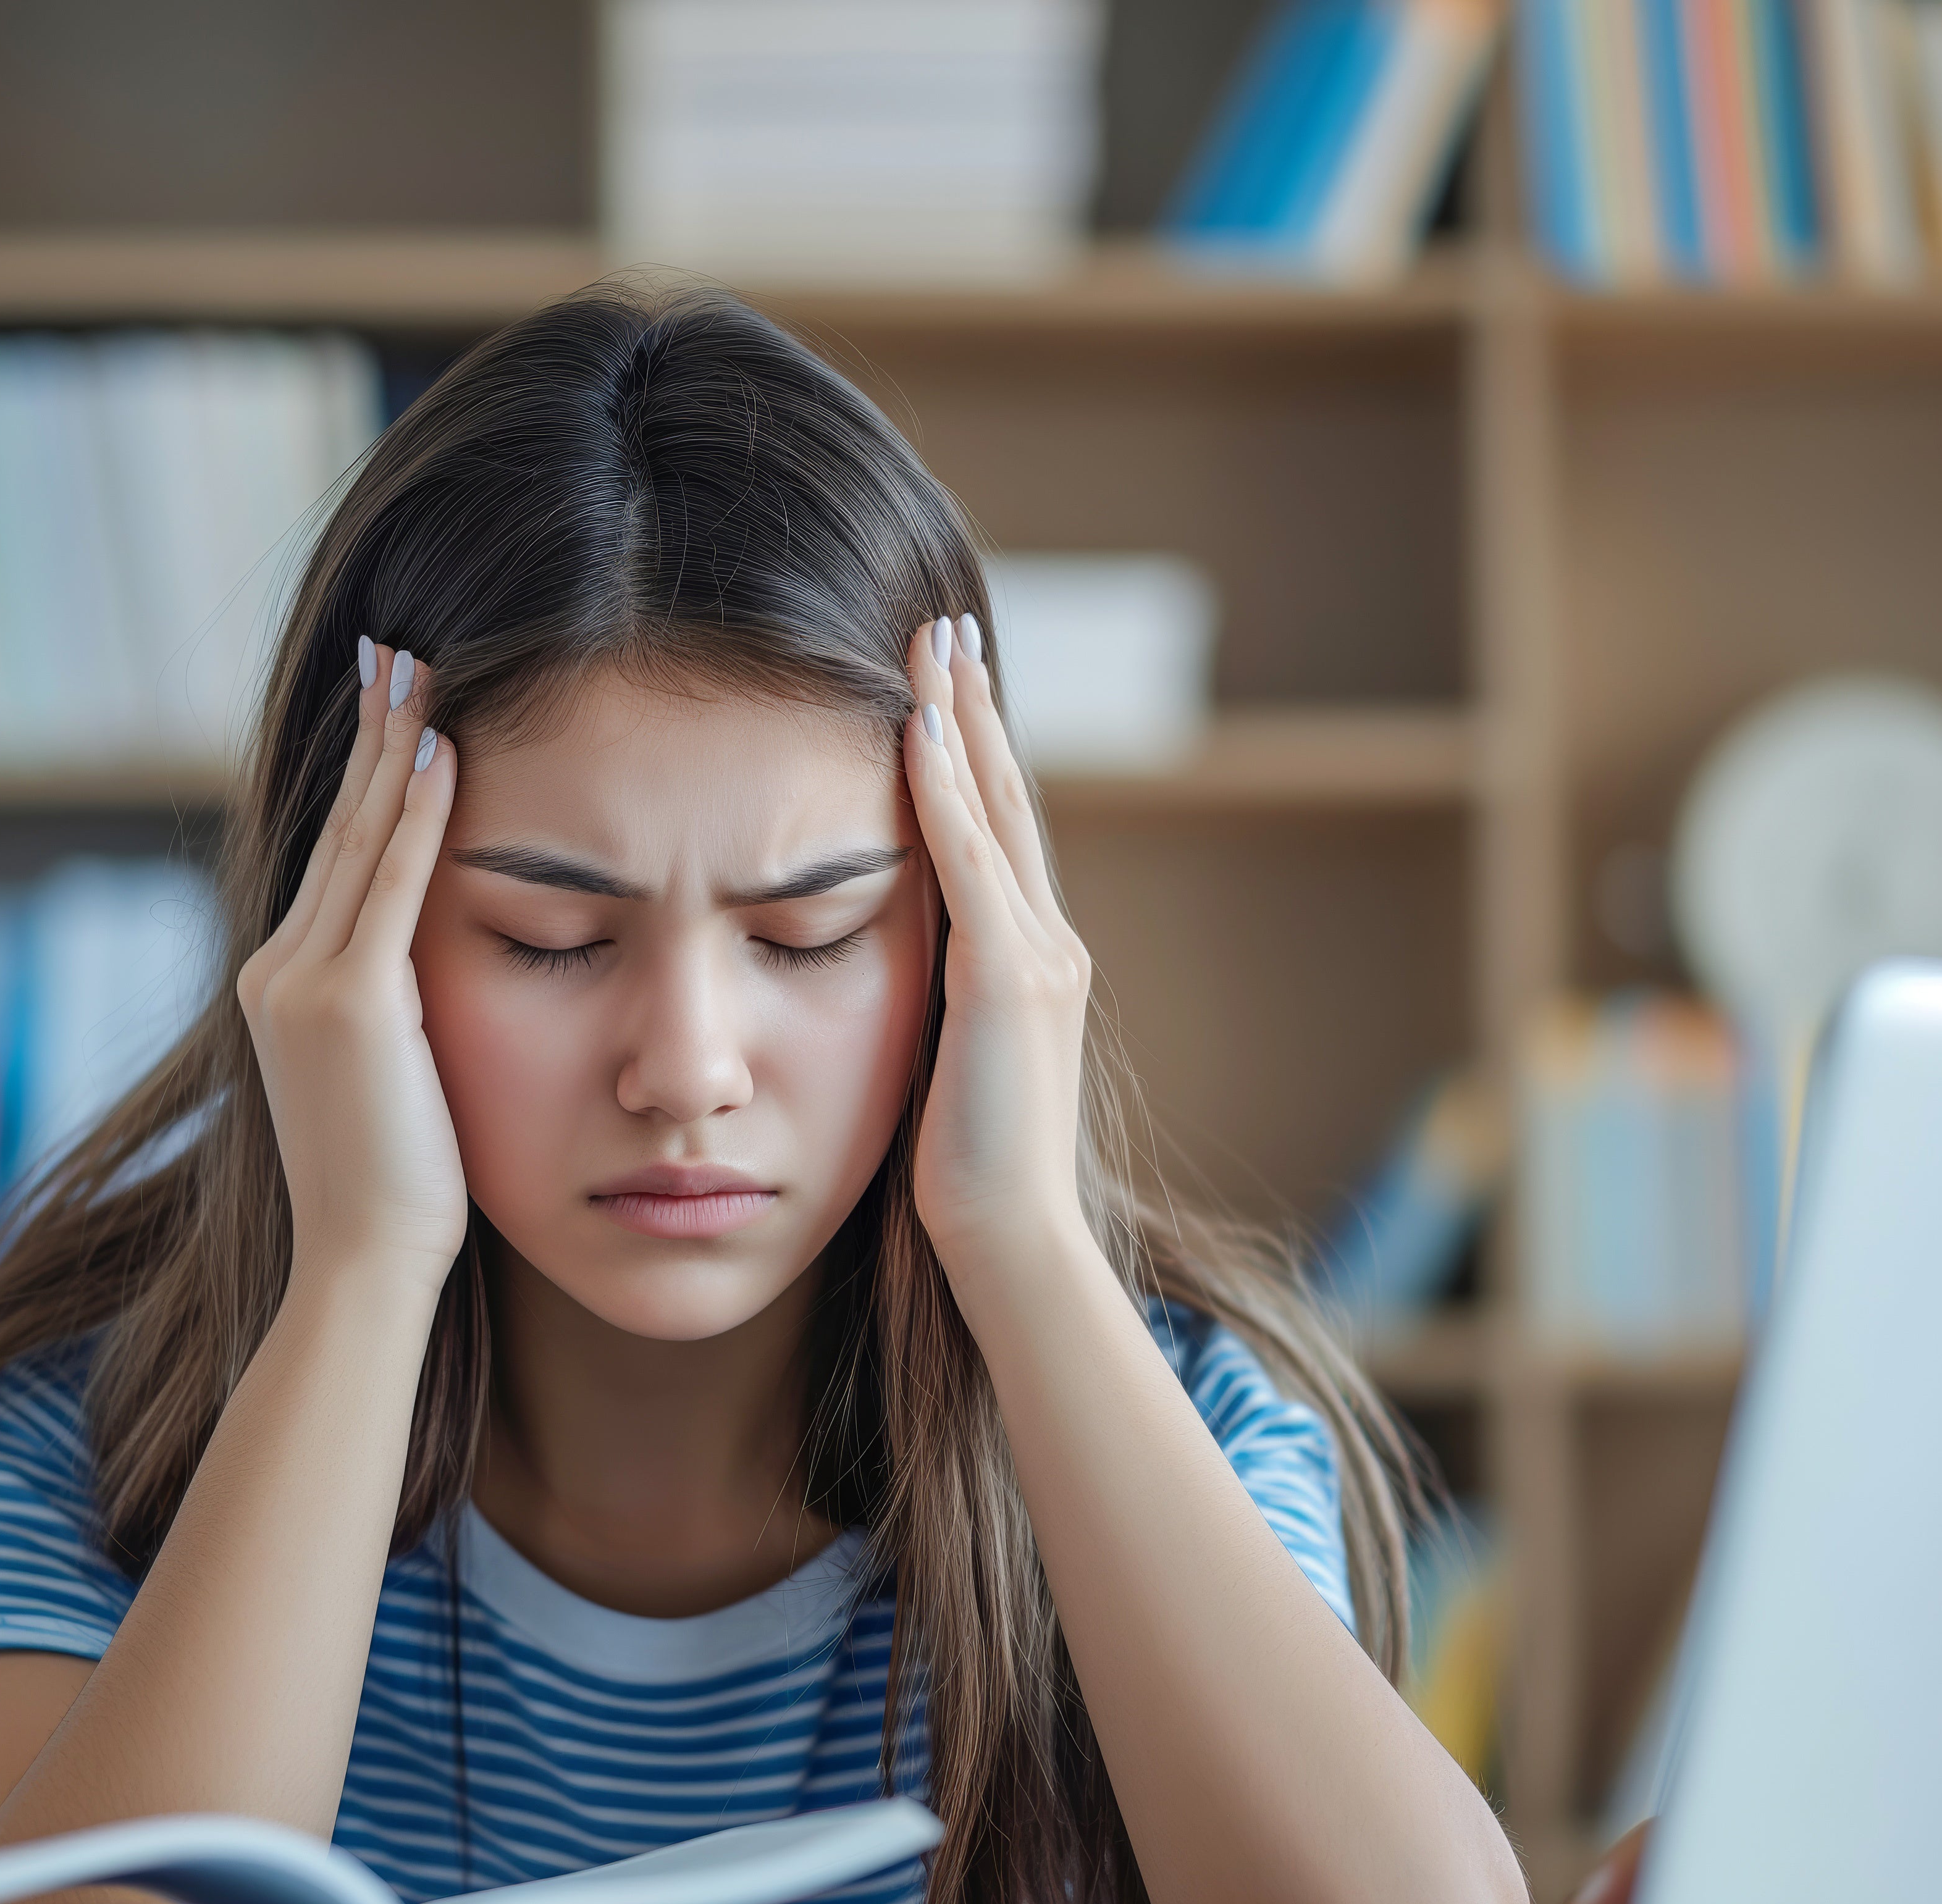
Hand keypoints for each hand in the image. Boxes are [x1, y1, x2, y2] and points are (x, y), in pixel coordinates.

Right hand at [234, 640, 463, 1284]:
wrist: (365, 1263)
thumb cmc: (397, 1190)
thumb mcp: (385, 1079)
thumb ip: (392, 1012)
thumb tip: (428, 976)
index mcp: (281, 986)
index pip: (336, 858)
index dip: (363, 776)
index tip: (391, 705)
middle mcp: (276, 969)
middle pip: (337, 827)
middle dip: (371, 733)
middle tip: (397, 651)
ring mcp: (302, 983)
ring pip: (359, 838)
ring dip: (393, 746)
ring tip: (421, 670)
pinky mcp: (348, 1002)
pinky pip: (390, 882)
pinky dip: (416, 811)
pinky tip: (443, 748)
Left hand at [901, 613, 1094, 1277]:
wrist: (1012, 1238)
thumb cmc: (967, 1174)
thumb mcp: (949, 1064)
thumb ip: (938, 1005)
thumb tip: (891, 971)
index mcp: (1033, 963)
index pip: (999, 835)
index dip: (973, 755)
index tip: (945, 686)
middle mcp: (1050, 944)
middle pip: (1007, 798)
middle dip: (977, 708)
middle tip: (949, 628)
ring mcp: (1039, 956)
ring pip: (995, 809)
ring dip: (962, 720)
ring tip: (935, 645)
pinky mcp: (1008, 978)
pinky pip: (970, 862)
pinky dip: (943, 792)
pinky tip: (918, 732)